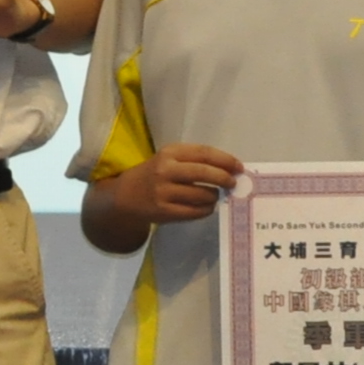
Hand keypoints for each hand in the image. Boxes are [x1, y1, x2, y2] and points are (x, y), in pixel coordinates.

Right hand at [105, 143, 243, 227]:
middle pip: (204, 173)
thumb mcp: (168, 159)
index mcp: (169, 153)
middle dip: (224, 178)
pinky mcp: (164, 211)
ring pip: (202, 195)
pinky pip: (195, 211)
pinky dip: (206, 210)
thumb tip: (229, 169)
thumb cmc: (154, 175)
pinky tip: (206, 207)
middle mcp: (166, 170)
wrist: (125, 197)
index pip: (204, 153)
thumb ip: (194, 161)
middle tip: (232, 183)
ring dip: (214, 196)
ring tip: (215, 196)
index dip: (225, 160)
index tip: (238, 167)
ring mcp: (164, 192)